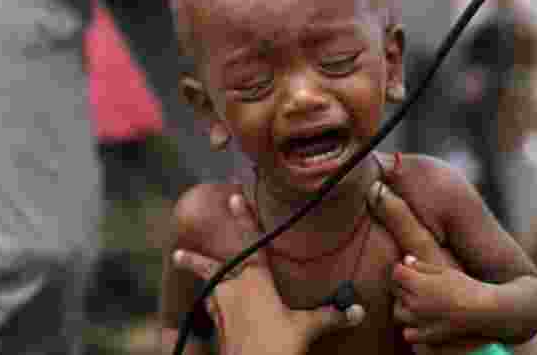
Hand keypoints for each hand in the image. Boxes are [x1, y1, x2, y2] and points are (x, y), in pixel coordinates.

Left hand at [173, 194, 364, 354]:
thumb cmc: (276, 346)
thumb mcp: (306, 329)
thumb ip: (330, 316)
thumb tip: (359, 311)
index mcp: (255, 280)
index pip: (251, 243)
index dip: (244, 219)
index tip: (233, 197)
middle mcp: (233, 289)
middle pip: (212, 268)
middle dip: (194, 260)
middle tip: (177, 253)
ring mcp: (220, 309)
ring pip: (209, 290)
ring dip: (203, 284)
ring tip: (195, 282)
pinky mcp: (216, 329)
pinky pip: (211, 312)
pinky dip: (212, 309)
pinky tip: (215, 312)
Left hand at [367, 182, 495, 353]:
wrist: (485, 313)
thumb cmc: (467, 287)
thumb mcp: (445, 269)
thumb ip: (422, 264)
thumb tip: (405, 260)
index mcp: (417, 283)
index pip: (396, 272)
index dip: (403, 270)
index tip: (412, 270)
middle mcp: (414, 303)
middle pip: (395, 291)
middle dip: (404, 287)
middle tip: (422, 285)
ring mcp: (418, 322)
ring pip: (398, 312)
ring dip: (406, 306)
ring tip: (425, 301)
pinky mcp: (423, 338)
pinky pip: (408, 331)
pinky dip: (414, 326)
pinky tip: (428, 318)